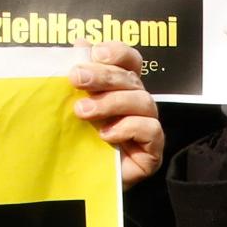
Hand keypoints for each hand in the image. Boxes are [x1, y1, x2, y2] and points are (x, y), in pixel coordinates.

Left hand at [70, 42, 164, 186]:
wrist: (82, 183)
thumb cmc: (79, 143)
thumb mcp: (73, 106)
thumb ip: (79, 78)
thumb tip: (81, 43)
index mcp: (121, 88)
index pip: (130, 60)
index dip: (118, 52)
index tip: (95, 53)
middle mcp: (137, 103)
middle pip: (131, 79)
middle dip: (103, 76)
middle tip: (76, 78)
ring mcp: (148, 126)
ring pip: (142, 101)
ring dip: (111, 103)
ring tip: (82, 112)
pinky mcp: (153, 150)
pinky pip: (150, 130)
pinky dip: (128, 128)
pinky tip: (106, 135)